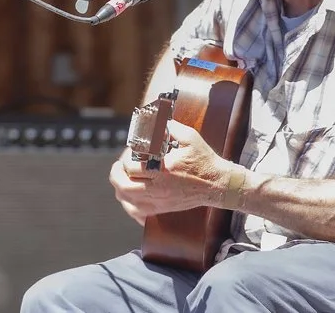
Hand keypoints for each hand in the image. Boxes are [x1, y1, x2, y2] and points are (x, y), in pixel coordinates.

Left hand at [109, 120, 230, 224]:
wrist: (218, 184)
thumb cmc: (204, 161)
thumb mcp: (189, 137)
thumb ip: (170, 127)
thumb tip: (153, 121)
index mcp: (163, 170)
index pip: (131, 168)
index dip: (125, 158)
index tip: (131, 151)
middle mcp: (159, 189)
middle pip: (124, 188)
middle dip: (116, 174)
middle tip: (118, 166)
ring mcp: (160, 202)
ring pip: (127, 202)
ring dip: (120, 189)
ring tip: (122, 178)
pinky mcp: (163, 210)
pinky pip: (137, 214)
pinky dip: (129, 206)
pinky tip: (130, 196)